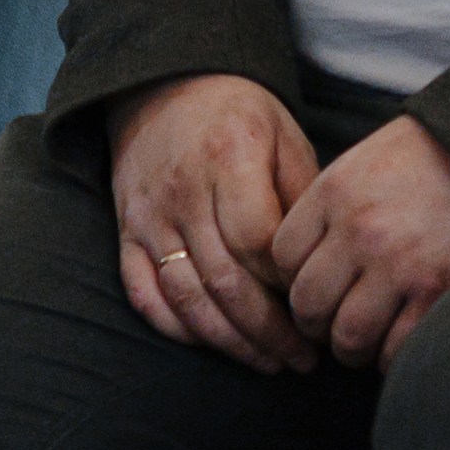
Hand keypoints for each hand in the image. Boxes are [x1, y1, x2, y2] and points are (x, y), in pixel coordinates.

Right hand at [110, 73, 320, 374]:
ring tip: (268, 362)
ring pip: (186, 299)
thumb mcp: (284, 134)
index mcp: (230, 158)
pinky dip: (178, 329)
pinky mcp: (126, 235)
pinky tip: (213, 343)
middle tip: (302, 358)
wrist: (165, 86)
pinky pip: (145, 296)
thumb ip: (302, 194)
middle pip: (225, 281)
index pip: (257, 240)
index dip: (289, 282)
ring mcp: (149, 217)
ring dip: (229, 343)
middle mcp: (184, 192)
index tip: (319, 302)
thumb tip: (323, 257)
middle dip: (268, 331)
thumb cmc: (239, 113)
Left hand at [272, 115, 449, 373]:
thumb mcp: (356, 167)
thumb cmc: (416, 161)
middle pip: (307, 306)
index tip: (315, 280)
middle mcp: (361, 229)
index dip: (293, 277)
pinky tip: (399, 333)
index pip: (281, 259)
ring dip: (351, 348)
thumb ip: (322, 214)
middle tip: (334, 318)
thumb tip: (293, 274)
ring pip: (347, 338)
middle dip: (316, 322)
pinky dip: (391, 355)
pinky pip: (395, 350)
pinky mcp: (438, 289)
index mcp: (334, 192)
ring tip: (366, 334)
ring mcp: (400, 262)